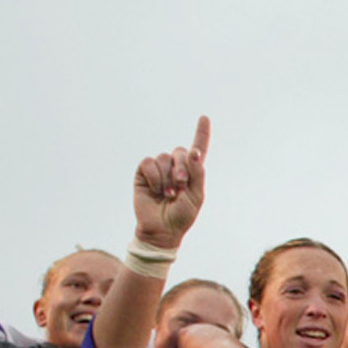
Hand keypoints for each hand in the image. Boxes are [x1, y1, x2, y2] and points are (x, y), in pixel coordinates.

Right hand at [132, 116, 210, 249]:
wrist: (162, 230)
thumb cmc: (181, 216)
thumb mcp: (196, 196)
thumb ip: (197, 173)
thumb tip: (193, 151)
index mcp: (191, 172)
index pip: (197, 149)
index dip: (201, 133)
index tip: (204, 118)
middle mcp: (175, 167)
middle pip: (180, 151)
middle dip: (182, 168)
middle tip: (180, 186)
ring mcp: (159, 169)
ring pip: (164, 158)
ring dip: (167, 177)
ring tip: (168, 194)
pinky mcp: (143, 173)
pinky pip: (149, 163)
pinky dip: (154, 176)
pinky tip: (156, 190)